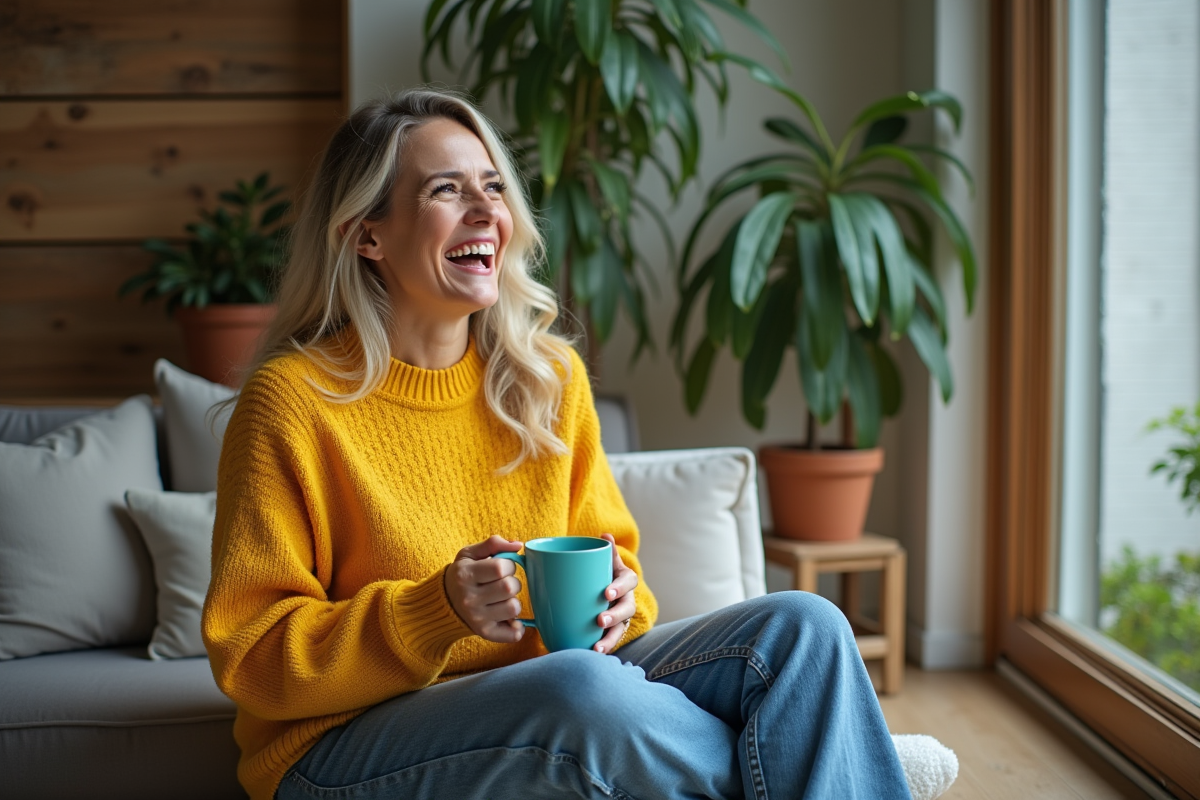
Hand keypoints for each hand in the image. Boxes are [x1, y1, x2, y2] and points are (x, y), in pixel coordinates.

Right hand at [444, 535, 525, 643]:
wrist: (442, 603)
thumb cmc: (462, 574)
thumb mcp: (470, 554)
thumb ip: (493, 544)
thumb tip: (518, 545)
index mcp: (465, 575)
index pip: (501, 567)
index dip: (508, 565)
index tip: (502, 567)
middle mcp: (469, 598)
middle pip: (509, 588)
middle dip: (512, 582)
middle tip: (503, 583)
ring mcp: (476, 617)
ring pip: (514, 608)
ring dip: (513, 601)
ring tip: (502, 599)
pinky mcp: (484, 632)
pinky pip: (512, 634)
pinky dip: (517, 628)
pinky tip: (510, 619)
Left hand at [593, 533, 637, 653]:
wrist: (604, 590)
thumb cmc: (603, 573)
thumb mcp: (604, 561)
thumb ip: (604, 551)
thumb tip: (604, 535)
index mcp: (625, 580)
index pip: (628, 582)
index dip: (619, 587)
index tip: (606, 593)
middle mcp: (627, 600)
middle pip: (627, 609)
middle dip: (615, 616)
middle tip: (600, 620)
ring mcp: (622, 618)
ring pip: (621, 629)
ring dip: (610, 639)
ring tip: (597, 648)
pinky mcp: (614, 631)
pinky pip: (612, 641)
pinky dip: (605, 648)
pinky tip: (593, 656)